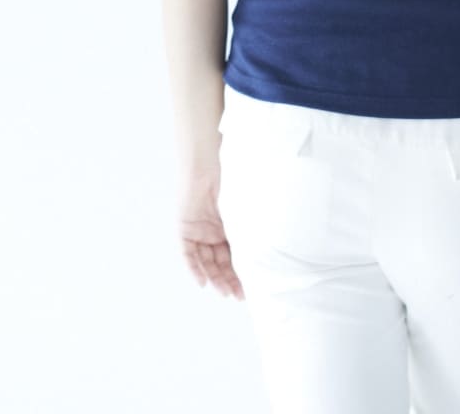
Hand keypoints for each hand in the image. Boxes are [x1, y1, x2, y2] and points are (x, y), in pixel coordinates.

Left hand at [178, 163, 244, 298]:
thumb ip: (252, 227)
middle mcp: (216, 230)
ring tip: (226, 293)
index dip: (244, 271)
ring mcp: (201, 230)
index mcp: (232, 225)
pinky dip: (195, 268)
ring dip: (216, 278)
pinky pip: (189, 254)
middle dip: (232, 280)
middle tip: (241, 295)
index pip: (238, 253)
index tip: (254, 287)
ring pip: (208, 261)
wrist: (208, 164)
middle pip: (223, 262)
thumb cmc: (232, 180)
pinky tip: (204, 283)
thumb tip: (273, 248)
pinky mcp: (186, 229)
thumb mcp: (245, 209)